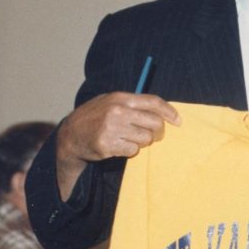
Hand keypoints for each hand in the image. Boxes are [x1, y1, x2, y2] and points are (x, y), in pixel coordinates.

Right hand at [55, 93, 179, 199]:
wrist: (70, 136)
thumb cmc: (94, 118)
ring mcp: (112, 128)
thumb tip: (160, 110)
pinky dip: (130, 151)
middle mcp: (117, 111)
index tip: (178, 121)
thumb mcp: (110, 102)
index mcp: (120, 98)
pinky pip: (133, 151)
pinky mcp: (108, 145)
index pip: (153, 102)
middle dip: (158, 132)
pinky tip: (119, 146)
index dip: (169, 112)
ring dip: (141, 142)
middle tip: (153, 136)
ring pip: (146, 139)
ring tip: (128, 139)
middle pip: (155, 123)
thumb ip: (132, 104)